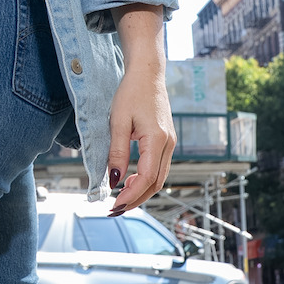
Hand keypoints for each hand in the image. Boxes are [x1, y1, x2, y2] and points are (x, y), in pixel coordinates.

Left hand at [107, 5, 174, 213]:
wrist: (147, 74)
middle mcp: (168, 144)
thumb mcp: (118, 122)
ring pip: (159, 178)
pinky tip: (130, 181)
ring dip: (141, 191)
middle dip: (136, 200)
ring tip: (120, 199)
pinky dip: (146, 180)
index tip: (113, 205)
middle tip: (114, 209)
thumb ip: (117, 152)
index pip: (146, 178)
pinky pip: (159, 168)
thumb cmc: (131, 93)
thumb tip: (114, 180)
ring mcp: (170, 143)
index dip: (130, 195)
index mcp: (157, 139)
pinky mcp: (167, 141)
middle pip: (156, 183)